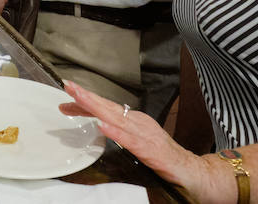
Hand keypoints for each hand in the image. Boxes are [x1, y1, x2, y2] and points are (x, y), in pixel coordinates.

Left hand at [61, 80, 226, 201]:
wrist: (191, 171)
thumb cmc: (163, 155)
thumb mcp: (136, 139)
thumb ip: (120, 132)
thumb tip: (99, 124)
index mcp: (134, 120)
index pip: (106, 107)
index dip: (86, 101)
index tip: (67, 96)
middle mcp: (138, 122)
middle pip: (108, 107)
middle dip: (87, 96)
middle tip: (68, 86)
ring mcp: (145, 134)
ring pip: (116, 118)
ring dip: (97, 107)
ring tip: (79, 98)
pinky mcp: (150, 150)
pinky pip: (130, 140)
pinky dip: (115, 131)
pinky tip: (102, 125)